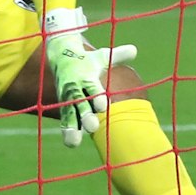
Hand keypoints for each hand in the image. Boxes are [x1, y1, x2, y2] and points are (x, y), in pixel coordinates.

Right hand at [43, 8, 135, 148]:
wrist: (61, 56)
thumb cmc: (88, 59)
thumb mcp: (101, 55)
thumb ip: (117, 55)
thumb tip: (134, 50)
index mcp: (86, 76)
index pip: (92, 87)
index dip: (97, 96)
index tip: (103, 106)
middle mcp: (76, 88)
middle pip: (80, 103)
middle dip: (86, 115)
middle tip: (93, 127)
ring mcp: (68, 98)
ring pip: (70, 114)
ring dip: (73, 127)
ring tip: (75, 142)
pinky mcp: (64, 105)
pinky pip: (65, 118)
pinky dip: (67, 130)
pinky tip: (71, 144)